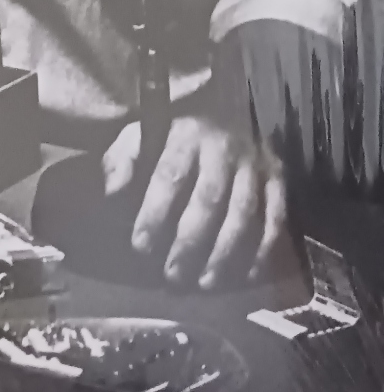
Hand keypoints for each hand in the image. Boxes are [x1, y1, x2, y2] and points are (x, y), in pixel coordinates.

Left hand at [103, 111, 286, 290]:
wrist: (224, 109)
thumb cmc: (172, 136)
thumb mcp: (139, 136)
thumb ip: (123, 162)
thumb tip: (113, 193)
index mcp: (185, 136)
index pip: (169, 177)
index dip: (155, 213)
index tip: (141, 246)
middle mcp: (223, 148)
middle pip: (208, 199)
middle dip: (189, 241)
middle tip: (173, 275)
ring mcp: (254, 163)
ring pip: (243, 212)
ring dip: (225, 251)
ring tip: (206, 282)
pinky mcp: (278, 177)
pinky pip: (275, 217)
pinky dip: (263, 249)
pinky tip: (246, 275)